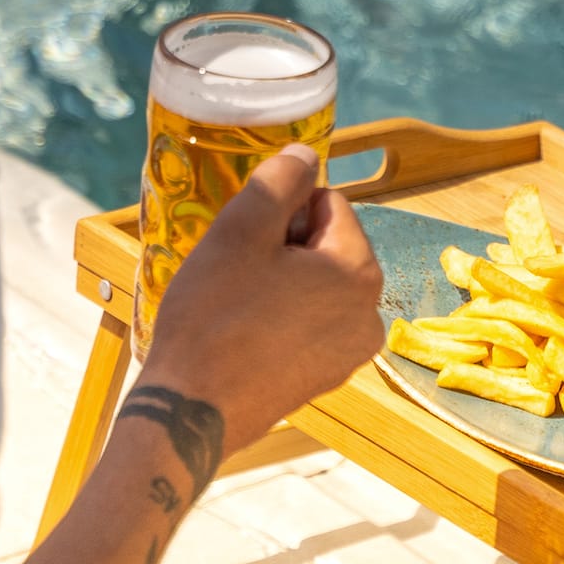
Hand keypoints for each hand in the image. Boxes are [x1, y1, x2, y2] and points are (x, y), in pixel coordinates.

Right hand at [136, 144, 385, 450]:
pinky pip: (309, 323)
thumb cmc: (214, 315)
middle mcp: (371, 314)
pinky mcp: (327, 378)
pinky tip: (245, 333)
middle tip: (238, 272)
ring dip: (282, 281)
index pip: (329, 204)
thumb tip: (306, 154)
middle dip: (285, 248)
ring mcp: (351, 353)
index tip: (247, 240)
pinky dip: (282, 317)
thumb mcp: (241, 229)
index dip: (282, 212)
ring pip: (317, 285)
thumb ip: (280, 180)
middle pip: (327, 246)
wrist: (192, 410)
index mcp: (361, 271)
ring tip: (239, 304)